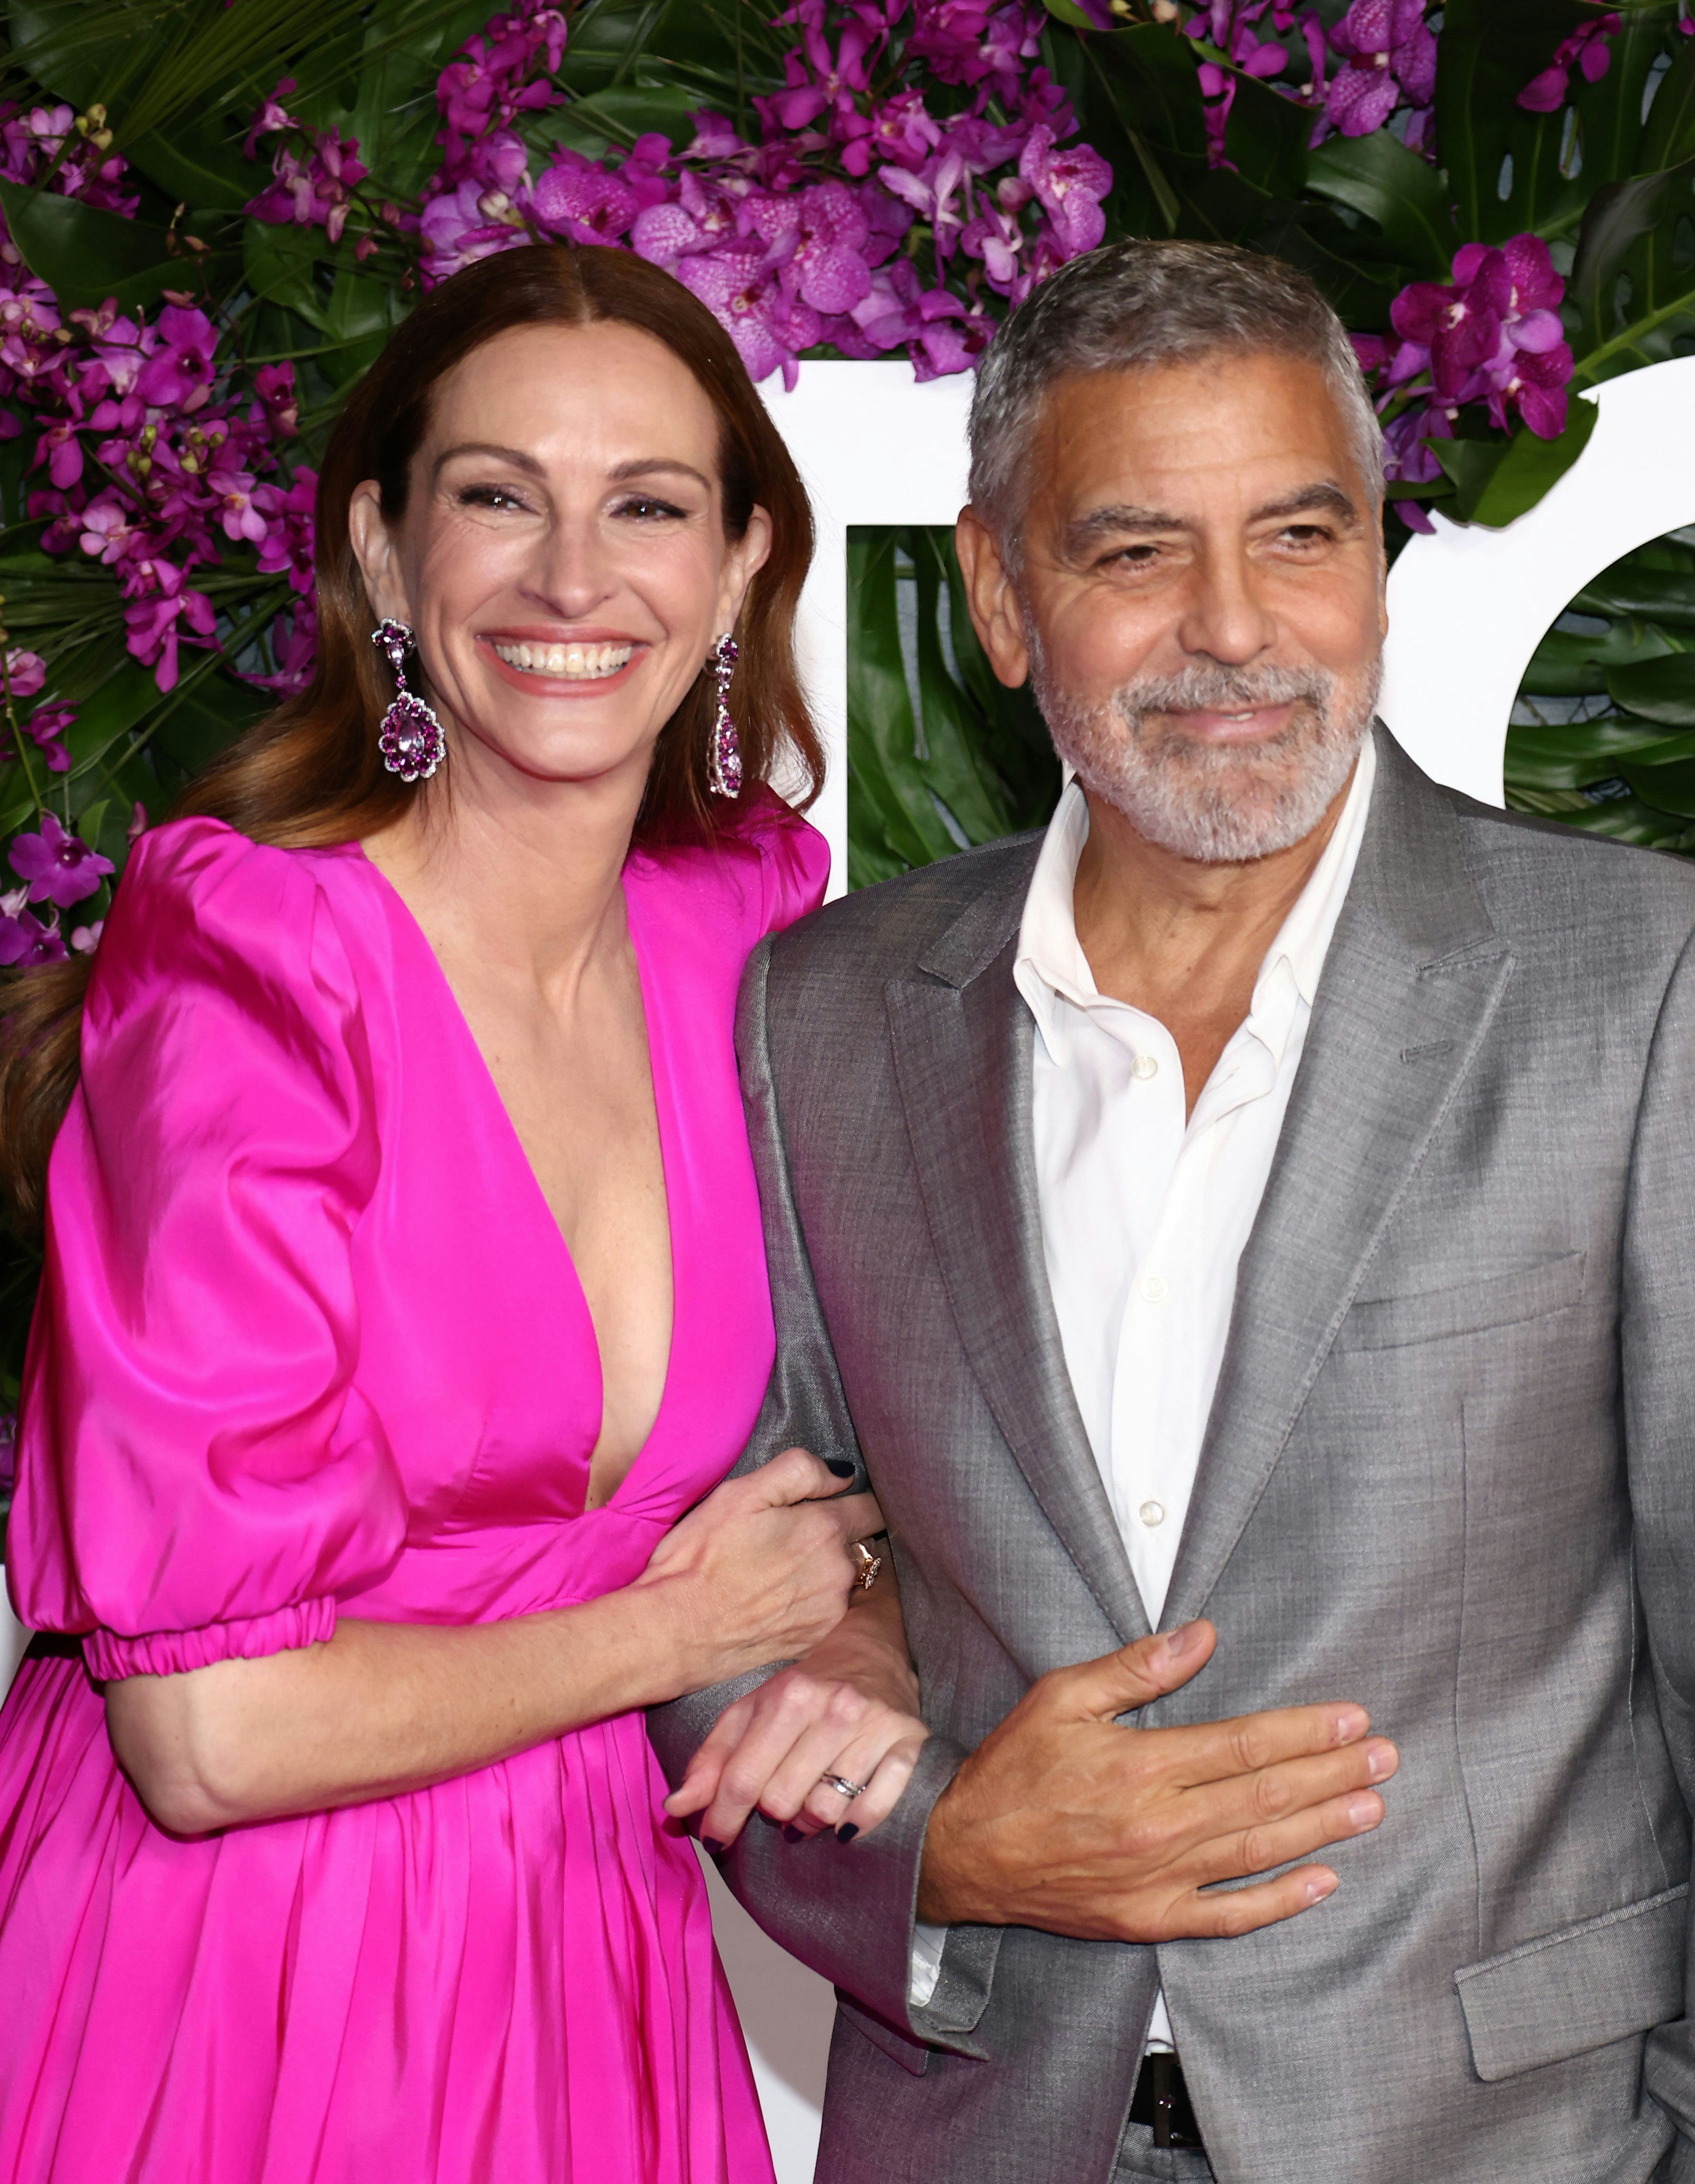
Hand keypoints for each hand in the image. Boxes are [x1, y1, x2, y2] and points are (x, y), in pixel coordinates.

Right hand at [635, 1447, 883, 1694]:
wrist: (675, 1630)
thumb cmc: (701, 1557)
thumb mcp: (741, 1493)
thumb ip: (799, 1472)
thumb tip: (842, 1475)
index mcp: (826, 1529)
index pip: (871, 1507)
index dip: (852, 1500)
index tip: (830, 1504)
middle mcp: (839, 1572)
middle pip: (861, 1545)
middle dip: (839, 1537)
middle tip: (793, 1539)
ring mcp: (830, 1612)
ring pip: (847, 1580)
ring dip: (829, 1572)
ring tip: (783, 1572)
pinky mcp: (815, 1641)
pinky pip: (831, 1613)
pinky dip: (815, 1603)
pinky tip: (780, 1600)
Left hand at [666, 1584, 926, 1850]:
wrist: (872, 1653)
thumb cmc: (804, 1691)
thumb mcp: (750, 1711)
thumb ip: (712, 1760)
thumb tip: (675, 1810)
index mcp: (789, 1695)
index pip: (742, 1778)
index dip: (721, 1817)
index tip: (714, 1838)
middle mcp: (834, 1707)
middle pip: (781, 1801)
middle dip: (771, 1813)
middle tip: (777, 1802)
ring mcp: (875, 1726)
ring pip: (825, 1812)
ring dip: (810, 1821)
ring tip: (809, 1800)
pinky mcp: (910, 1744)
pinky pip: (875, 1809)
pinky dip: (855, 1822)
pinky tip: (845, 1814)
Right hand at [917, 1619, 1396, 1940]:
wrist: (961, 1853)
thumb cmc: (1011, 1769)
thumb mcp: (1062, 1696)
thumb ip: (1136, 1667)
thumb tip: (1201, 1635)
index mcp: (1140, 1767)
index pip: (1244, 1745)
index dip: (1304, 1731)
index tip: (1351, 1717)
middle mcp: (1158, 1826)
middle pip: (1266, 1796)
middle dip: (1332, 1774)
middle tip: (1384, 1756)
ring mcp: (1157, 1879)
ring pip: (1259, 1850)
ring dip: (1323, 1828)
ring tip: (1372, 1805)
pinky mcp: (1148, 1919)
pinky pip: (1229, 1915)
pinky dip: (1281, 1901)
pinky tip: (1324, 1882)